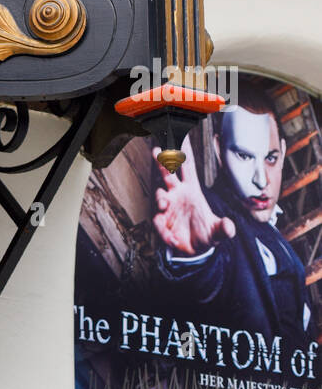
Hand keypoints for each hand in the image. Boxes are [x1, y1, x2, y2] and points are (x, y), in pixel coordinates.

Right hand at [152, 139, 235, 255]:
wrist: (196, 252)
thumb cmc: (207, 234)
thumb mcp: (219, 232)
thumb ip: (224, 228)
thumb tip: (229, 226)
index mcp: (192, 190)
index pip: (187, 168)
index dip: (184, 152)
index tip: (180, 136)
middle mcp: (178, 194)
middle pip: (169, 174)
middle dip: (162, 162)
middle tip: (157, 151)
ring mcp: (169, 207)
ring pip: (160, 195)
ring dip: (160, 198)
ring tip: (163, 204)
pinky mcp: (163, 222)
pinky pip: (158, 220)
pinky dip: (162, 227)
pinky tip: (171, 236)